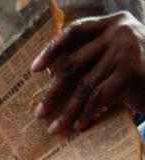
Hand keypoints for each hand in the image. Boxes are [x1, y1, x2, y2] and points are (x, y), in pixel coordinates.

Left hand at [32, 12, 144, 133]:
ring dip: (67, 111)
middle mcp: (119, 31)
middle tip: (40, 113)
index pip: (75, 31)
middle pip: (75, 63)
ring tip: (55, 128)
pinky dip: (86, 113)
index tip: (34, 69)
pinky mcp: (130, 72)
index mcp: (113, 22)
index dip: (52, 49)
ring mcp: (125, 50)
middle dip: (54, 91)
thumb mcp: (120, 55)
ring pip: (85, 85)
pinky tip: (78, 127)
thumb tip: (57, 80)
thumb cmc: (143, 73)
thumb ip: (97, 56)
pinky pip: (99, 97)